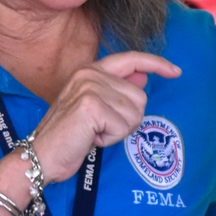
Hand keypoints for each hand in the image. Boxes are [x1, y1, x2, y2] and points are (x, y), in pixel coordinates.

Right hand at [30, 51, 180, 183]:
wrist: (40, 156)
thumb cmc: (69, 135)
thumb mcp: (95, 108)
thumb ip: (117, 91)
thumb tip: (143, 78)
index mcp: (91, 70)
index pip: (131, 59)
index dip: (156, 64)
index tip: (175, 71)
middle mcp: (90, 74)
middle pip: (140, 97)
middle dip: (127, 120)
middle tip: (100, 128)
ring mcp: (90, 87)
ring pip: (134, 114)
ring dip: (118, 131)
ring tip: (93, 132)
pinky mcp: (91, 106)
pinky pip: (123, 126)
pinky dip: (111, 138)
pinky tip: (91, 138)